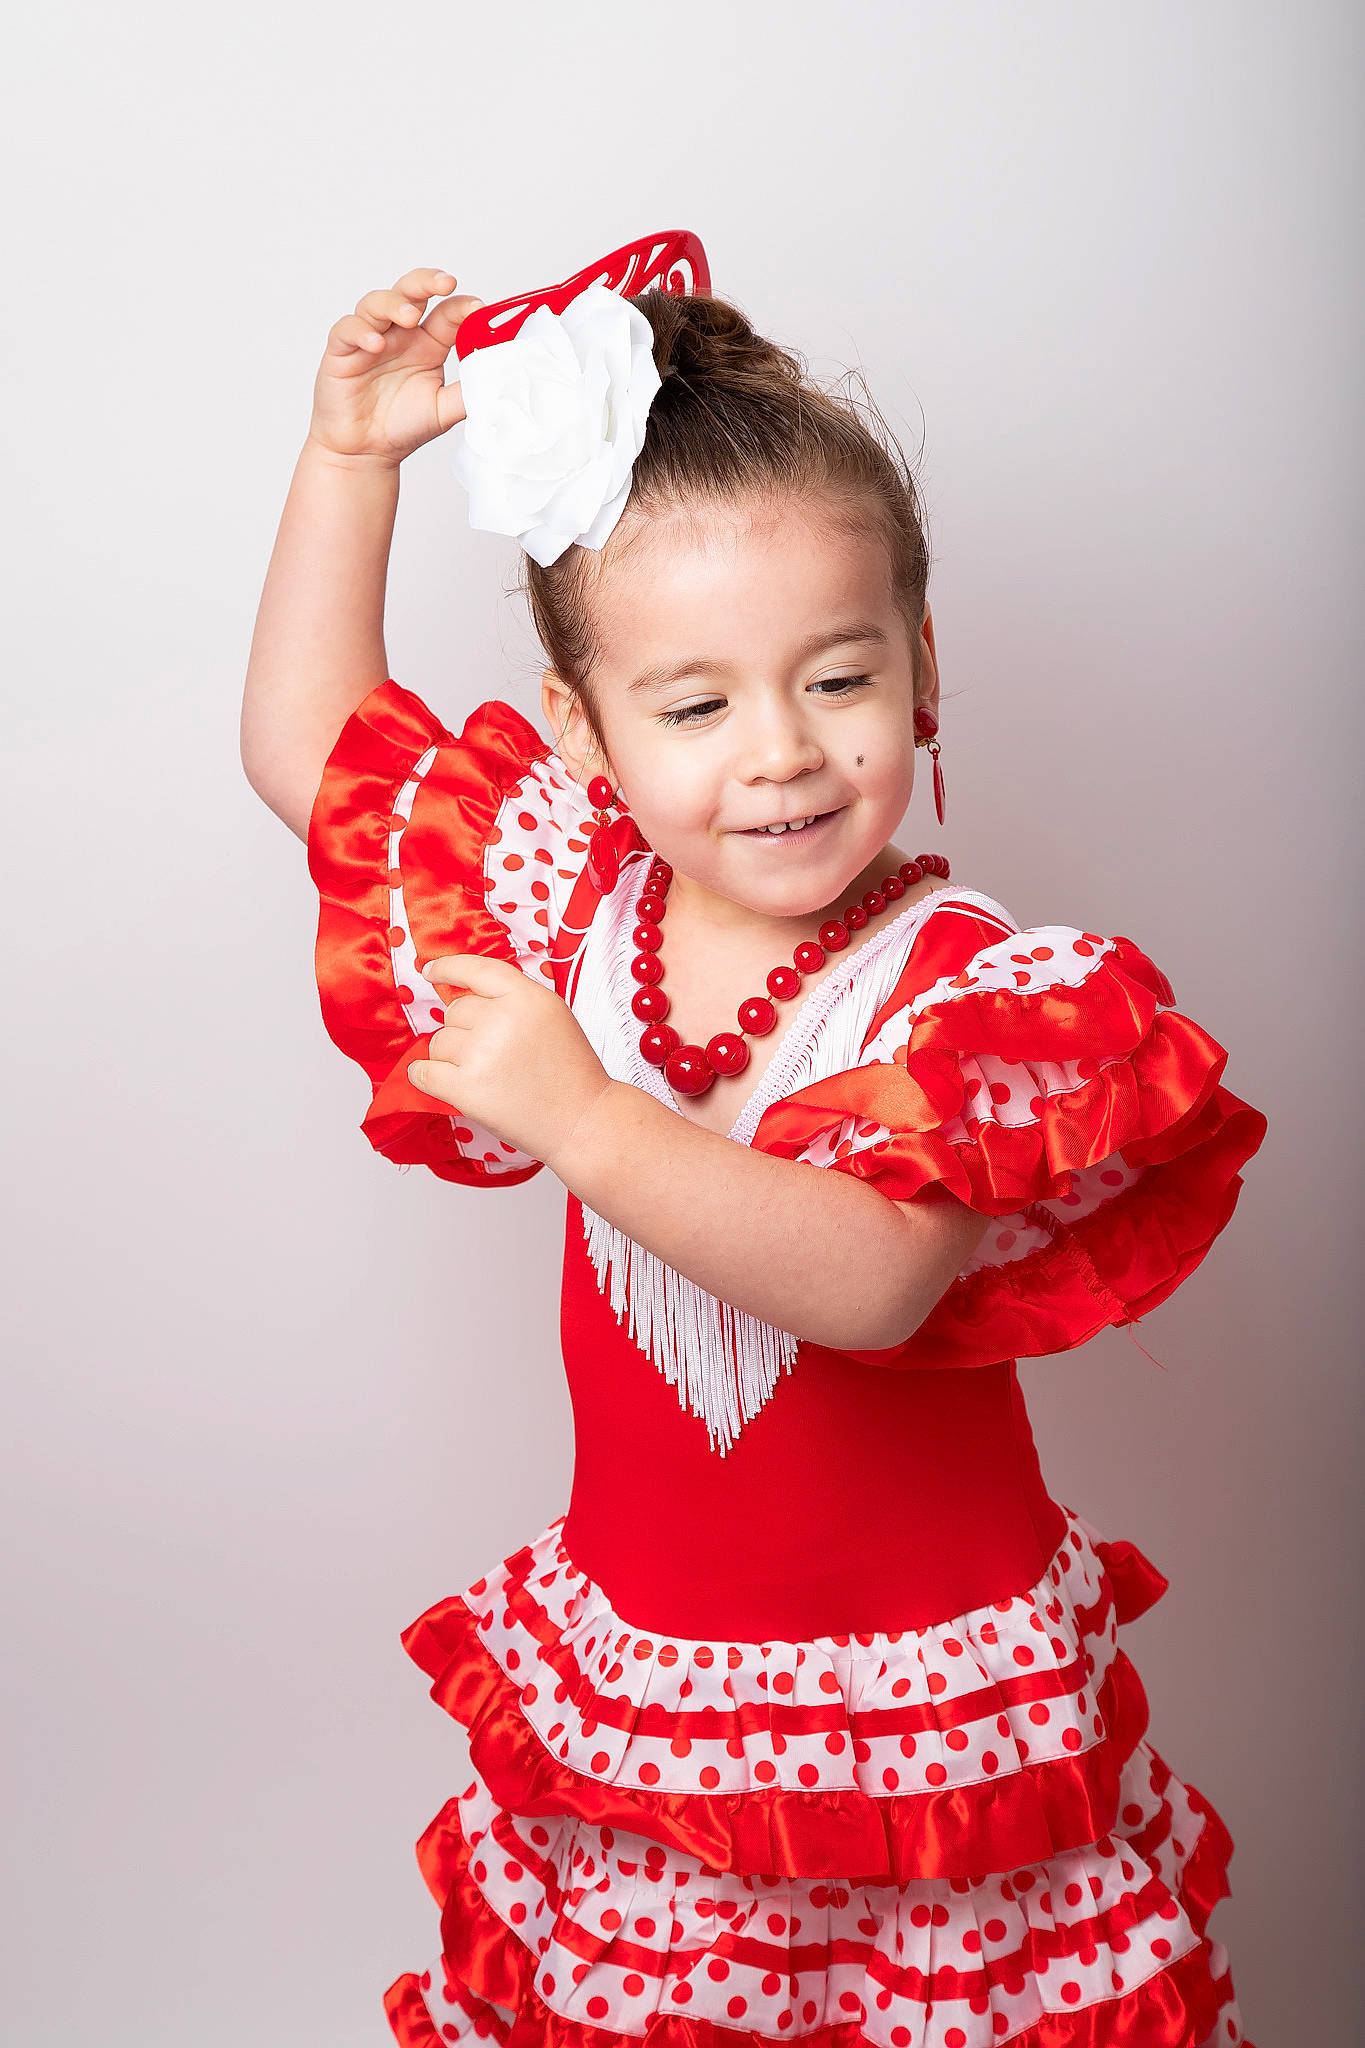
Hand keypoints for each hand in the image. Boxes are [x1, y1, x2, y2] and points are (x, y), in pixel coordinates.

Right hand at [307, 266, 485, 468]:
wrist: (368, 453)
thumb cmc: (403, 427)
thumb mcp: (444, 410)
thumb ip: (468, 392)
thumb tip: (498, 377)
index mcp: (428, 343)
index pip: (446, 312)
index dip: (462, 306)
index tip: (478, 308)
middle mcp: (400, 335)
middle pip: (411, 291)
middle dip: (427, 282)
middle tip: (446, 283)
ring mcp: (370, 338)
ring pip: (377, 303)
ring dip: (395, 303)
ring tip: (410, 317)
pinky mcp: (342, 351)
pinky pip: (347, 329)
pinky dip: (361, 331)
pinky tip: (375, 344)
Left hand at [407, 953, 616, 1171]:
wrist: (583, 1120)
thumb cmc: (570, 1073)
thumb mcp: (553, 1016)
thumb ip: (514, 1000)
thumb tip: (464, 999)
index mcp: (527, 997)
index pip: (476, 969)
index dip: (448, 968)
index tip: (430, 972)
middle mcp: (502, 1019)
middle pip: (454, 1012)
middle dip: (464, 1031)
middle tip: (494, 1056)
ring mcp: (482, 1053)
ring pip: (438, 1043)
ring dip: (451, 1058)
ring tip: (486, 1076)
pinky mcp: (465, 1087)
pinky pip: (422, 1072)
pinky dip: (423, 1076)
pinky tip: (436, 1079)